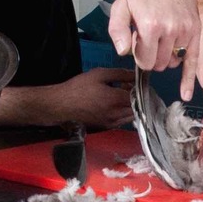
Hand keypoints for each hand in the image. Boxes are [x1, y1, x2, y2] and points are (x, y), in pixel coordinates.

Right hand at [0, 66, 131, 128]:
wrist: (60, 105)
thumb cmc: (78, 88)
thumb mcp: (99, 74)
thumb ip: (120, 74)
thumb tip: (136, 75)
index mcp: (115, 100)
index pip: (139, 96)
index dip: (142, 88)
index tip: (139, 81)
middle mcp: (116, 115)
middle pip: (138, 108)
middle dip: (138, 97)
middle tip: (131, 87)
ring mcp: (112, 123)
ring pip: (131, 115)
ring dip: (132, 105)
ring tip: (123, 94)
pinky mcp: (107, 127)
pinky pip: (123, 120)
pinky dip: (124, 112)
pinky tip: (116, 103)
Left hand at [109, 0, 194, 71]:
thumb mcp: (121, 7)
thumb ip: (117, 31)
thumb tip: (123, 52)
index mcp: (150, 26)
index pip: (145, 61)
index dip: (139, 55)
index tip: (137, 42)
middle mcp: (170, 30)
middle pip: (159, 64)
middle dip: (151, 56)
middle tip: (148, 38)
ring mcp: (185, 30)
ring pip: (173, 61)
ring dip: (165, 56)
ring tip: (161, 37)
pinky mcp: (196, 29)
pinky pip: (193, 60)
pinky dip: (188, 78)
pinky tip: (185, 93)